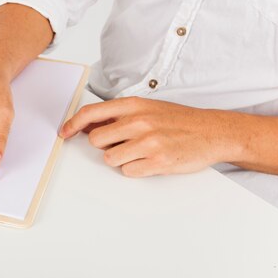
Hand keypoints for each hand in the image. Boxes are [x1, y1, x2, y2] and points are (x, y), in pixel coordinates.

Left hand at [59, 97, 250, 176]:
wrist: (213, 131)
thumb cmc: (178, 120)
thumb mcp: (147, 108)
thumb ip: (117, 115)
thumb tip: (87, 125)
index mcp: (133, 105)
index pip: (91, 113)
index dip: (72, 124)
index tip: (64, 133)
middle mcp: (139, 122)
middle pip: (96, 140)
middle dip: (104, 145)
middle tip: (122, 143)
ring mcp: (148, 142)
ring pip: (110, 158)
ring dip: (120, 159)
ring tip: (139, 152)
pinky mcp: (158, 162)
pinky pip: (128, 171)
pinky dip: (135, 169)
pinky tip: (149, 161)